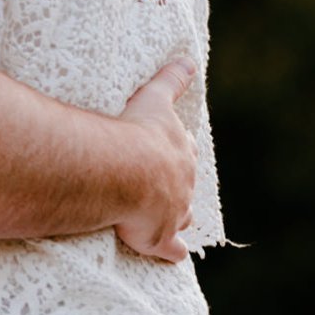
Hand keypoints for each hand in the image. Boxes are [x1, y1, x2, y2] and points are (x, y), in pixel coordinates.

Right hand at [113, 56, 198, 263]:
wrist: (125, 171)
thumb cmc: (136, 133)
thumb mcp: (155, 100)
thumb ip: (171, 79)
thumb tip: (189, 58)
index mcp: (178, 150)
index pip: (183, 149)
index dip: (179, 149)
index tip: (176, 149)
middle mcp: (182, 182)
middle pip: (185, 183)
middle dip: (179, 183)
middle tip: (168, 184)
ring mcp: (174, 211)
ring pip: (182, 215)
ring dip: (179, 216)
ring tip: (172, 217)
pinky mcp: (160, 237)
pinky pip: (171, 248)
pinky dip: (173, 251)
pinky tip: (176, 255)